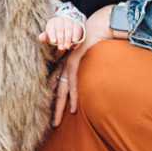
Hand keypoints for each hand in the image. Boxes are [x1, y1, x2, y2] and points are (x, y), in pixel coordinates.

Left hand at [38, 15, 84, 54]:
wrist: (67, 27)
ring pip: (69, 29)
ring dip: (68, 39)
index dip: (52, 34)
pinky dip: (75, 36)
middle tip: (61, 48)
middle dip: (61, 39)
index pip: (51, 27)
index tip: (53, 42)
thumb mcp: (50, 35)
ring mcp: (69, 21)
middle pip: (60, 29)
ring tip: (67, 47)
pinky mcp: (77, 24)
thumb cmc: (56, 34)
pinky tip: (74, 43)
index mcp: (52, 22)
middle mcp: (61, 19)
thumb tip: (40, 37)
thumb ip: (45, 37)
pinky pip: (76, 29)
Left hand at [52, 4, 115, 127]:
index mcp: (67, 65)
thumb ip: (86, 68)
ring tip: (58, 121)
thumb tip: (89, 80)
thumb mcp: (90, 57)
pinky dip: (73, 95)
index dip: (55, 99)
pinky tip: (72, 107)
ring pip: (63, 89)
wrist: (99, 26)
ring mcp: (69, 63)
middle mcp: (66, 65)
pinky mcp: (74, 61)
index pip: (58, 85)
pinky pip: (73, 82)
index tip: (52, 113)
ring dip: (61, 107)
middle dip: (55, 109)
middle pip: (58, 91)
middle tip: (53, 125)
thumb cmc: (97, 41)